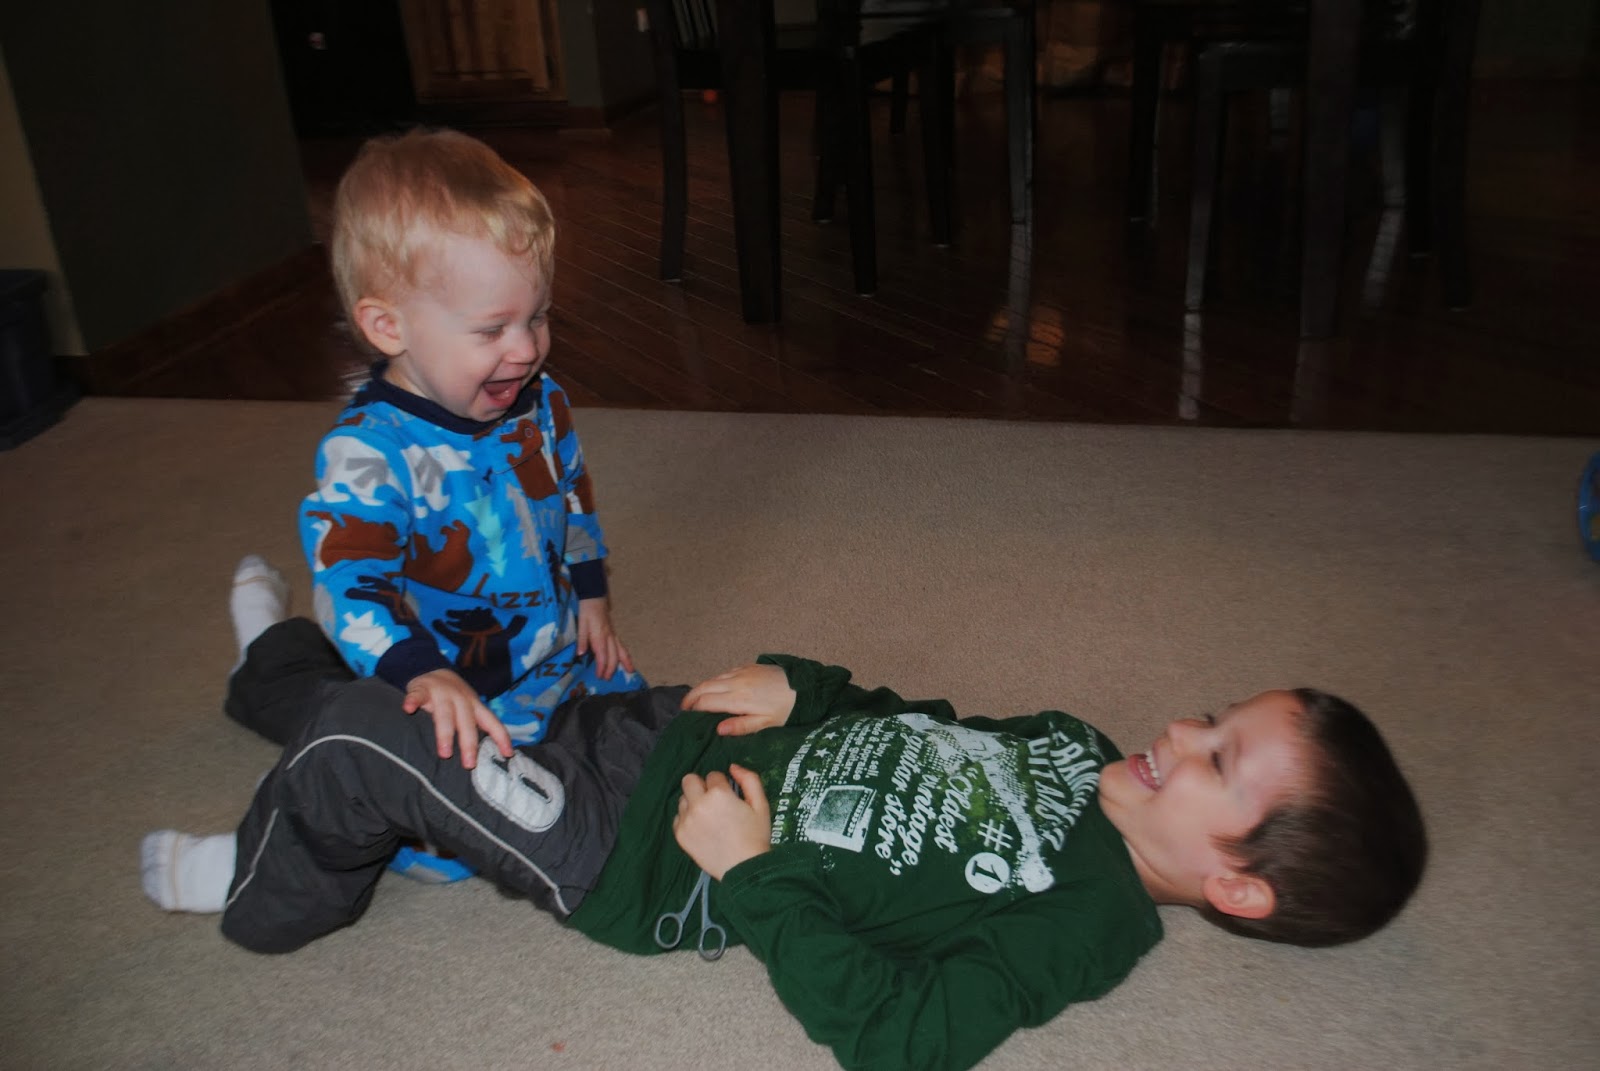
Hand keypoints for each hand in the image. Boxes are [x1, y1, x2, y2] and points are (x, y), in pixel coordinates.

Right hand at [403, 668, 513, 769]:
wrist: (434, 670)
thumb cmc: (454, 698)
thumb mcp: (469, 709)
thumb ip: (476, 727)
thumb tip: (493, 755)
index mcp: (475, 706)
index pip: (491, 722)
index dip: (501, 737)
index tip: (508, 754)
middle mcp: (460, 699)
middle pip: (467, 722)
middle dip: (469, 743)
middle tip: (469, 764)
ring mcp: (441, 692)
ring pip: (445, 713)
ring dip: (445, 733)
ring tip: (445, 753)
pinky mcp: (421, 688)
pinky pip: (417, 695)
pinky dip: (412, 701)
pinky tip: (408, 709)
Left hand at [577, 597, 634, 679]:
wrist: (595, 598)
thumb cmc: (587, 611)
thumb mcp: (581, 624)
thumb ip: (581, 640)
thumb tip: (580, 654)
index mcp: (599, 636)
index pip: (602, 655)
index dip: (602, 667)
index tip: (599, 676)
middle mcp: (609, 637)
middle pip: (613, 656)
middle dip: (611, 668)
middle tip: (606, 679)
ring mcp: (613, 635)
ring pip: (621, 650)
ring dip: (624, 662)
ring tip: (629, 672)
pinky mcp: (614, 633)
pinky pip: (622, 646)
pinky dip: (626, 654)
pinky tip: (628, 660)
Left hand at [672, 765, 771, 880]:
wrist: (744, 869)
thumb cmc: (756, 835)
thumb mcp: (761, 804)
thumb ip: (749, 779)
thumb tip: (732, 767)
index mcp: (718, 794)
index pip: (713, 775)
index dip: (723, 784)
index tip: (729, 797)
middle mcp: (698, 804)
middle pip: (689, 780)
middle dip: (701, 786)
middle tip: (713, 801)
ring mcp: (686, 820)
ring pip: (683, 799)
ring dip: (694, 802)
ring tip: (708, 818)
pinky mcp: (680, 835)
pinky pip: (678, 818)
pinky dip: (687, 819)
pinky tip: (701, 829)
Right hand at [681, 663, 796, 735]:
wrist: (805, 685)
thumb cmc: (787, 709)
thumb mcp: (766, 724)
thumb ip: (741, 726)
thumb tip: (718, 729)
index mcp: (738, 699)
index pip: (706, 702)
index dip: (693, 709)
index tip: (686, 716)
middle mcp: (736, 682)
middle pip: (704, 687)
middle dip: (691, 697)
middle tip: (684, 708)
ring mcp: (741, 672)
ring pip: (713, 678)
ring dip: (702, 687)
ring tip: (696, 699)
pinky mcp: (748, 666)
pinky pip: (725, 672)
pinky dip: (715, 680)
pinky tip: (716, 687)